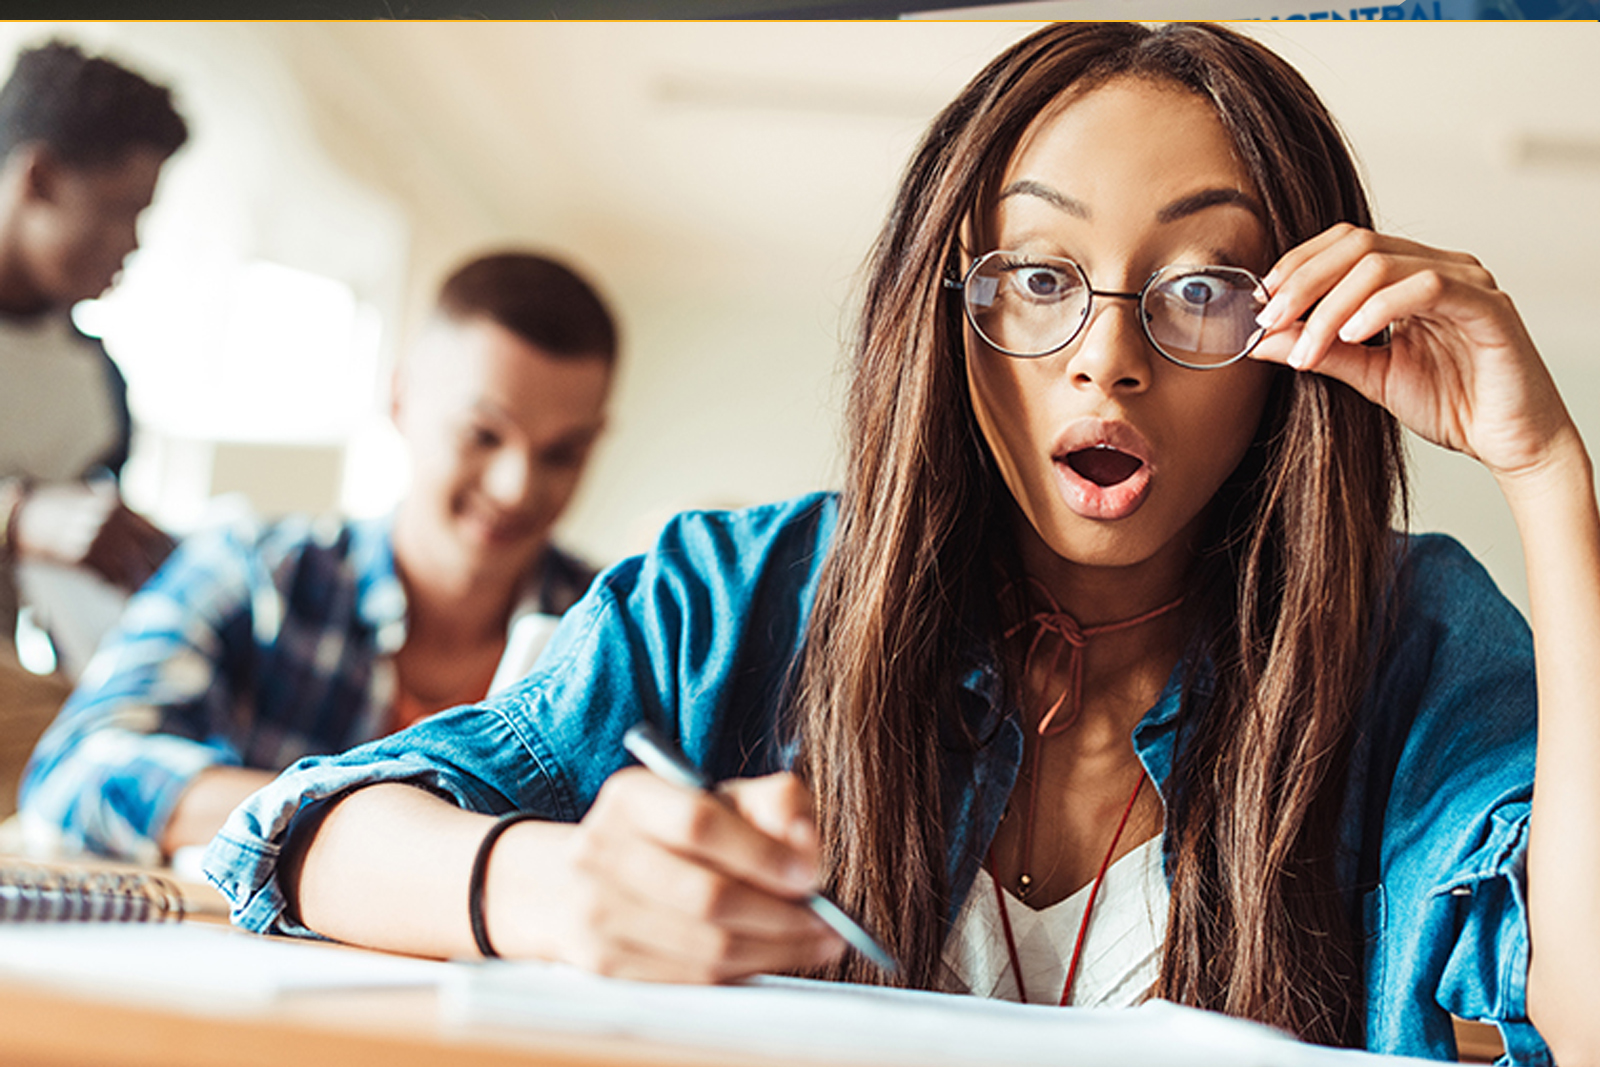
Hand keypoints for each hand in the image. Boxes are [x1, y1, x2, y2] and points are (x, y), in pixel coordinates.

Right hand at [13, 482, 173, 590]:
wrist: (19, 514)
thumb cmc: (56, 510)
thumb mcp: (92, 503)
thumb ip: (121, 517)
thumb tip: (152, 540)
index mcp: (118, 505)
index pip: (158, 533)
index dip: (174, 555)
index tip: (185, 570)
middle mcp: (112, 519)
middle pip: (152, 551)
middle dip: (167, 572)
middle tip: (179, 591)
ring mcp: (97, 536)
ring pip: (134, 567)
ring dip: (147, 585)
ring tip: (159, 601)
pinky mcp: (81, 554)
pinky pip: (110, 576)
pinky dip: (121, 589)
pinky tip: (129, 598)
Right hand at [491, 767, 844, 981]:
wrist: (575, 881)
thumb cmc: (671, 835)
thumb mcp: (718, 798)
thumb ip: (773, 803)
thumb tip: (806, 846)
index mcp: (632, 796)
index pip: (699, 822)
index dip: (761, 853)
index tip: (811, 876)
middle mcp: (601, 850)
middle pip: (706, 896)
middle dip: (781, 915)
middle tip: (828, 923)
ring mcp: (596, 911)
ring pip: (704, 947)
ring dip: (774, 951)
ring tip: (816, 943)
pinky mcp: (603, 963)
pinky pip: (690, 980)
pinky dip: (744, 973)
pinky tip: (774, 958)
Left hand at [1251, 224, 1578, 485]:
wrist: (1511, 443)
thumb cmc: (1450, 404)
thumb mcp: (1370, 376)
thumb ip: (1321, 351)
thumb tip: (1261, 339)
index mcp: (1409, 275)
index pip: (1344, 244)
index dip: (1297, 267)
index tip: (1261, 306)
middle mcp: (1439, 267)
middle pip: (1356, 244)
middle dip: (1302, 282)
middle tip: (1270, 321)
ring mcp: (1467, 282)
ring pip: (1382, 264)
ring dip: (1330, 306)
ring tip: (1305, 349)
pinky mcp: (1488, 308)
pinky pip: (1427, 288)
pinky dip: (1379, 308)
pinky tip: (1352, 337)